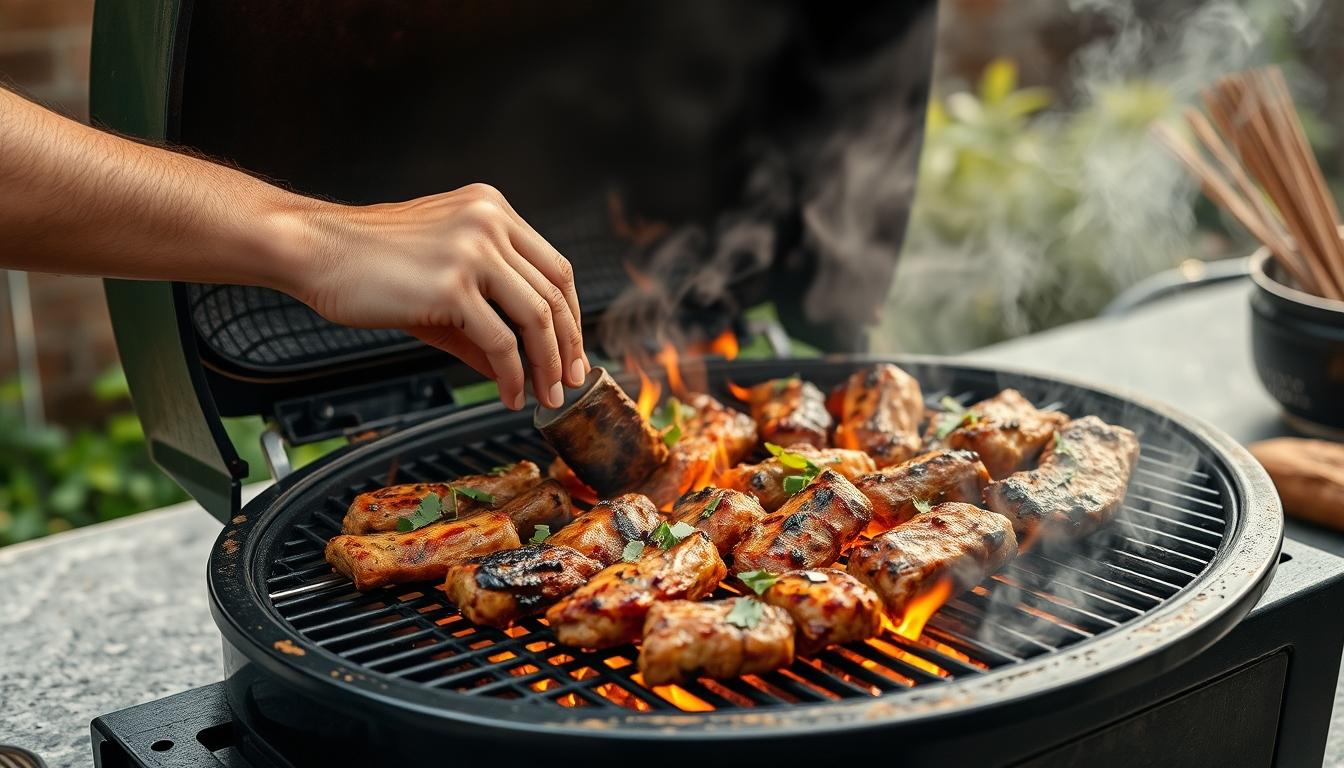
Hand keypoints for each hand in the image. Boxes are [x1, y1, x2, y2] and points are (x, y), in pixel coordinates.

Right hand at [284, 183, 587, 409]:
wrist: (314, 250)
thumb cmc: (371, 265)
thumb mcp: (443, 286)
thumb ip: (487, 321)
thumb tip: (521, 370)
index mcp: (491, 209)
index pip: (554, 266)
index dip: (571, 315)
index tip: (573, 351)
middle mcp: (490, 221)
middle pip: (555, 291)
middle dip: (568, 345)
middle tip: (571, 381)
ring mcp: (473, 249)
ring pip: (536, 317)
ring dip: (548, 365)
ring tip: (547, 395)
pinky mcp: (452, 284)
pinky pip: (500, 340)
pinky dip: (512, 375)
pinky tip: (509, 394)